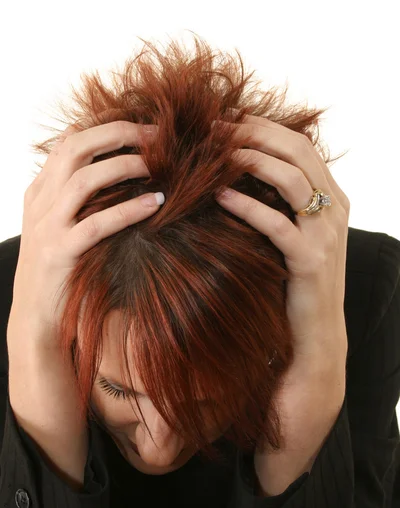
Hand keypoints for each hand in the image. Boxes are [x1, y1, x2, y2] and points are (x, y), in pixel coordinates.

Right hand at [8, 117, 162, 346]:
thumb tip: (119, 174)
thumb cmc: (58, 269)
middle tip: (157, 134)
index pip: (69, 140)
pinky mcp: (60, 252)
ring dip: (125, 166)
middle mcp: (41, 201)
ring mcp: (48, 226)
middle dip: (118, 134)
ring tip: (158, 166)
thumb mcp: (62, 225)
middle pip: (76, 148)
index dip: (104, 125)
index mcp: (40, 190)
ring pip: (84, 179)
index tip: (140, 123)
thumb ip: (79, 198)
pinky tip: (155, 204)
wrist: (36, 315)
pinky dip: (128, 210)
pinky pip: (97, 223)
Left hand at [212, 112, 349, 456]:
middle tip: (214, 127)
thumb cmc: (295, 282)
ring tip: (215, 154)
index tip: (225, 119)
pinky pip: (277, 224)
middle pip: (296, 151)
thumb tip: (234, 172)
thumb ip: (277, 202)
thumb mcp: (291, 234)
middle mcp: (335, 208)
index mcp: (332, 196)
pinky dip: (247, 206)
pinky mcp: (311, 260)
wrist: (315, 335)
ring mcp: (326, 234)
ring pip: (291, 179)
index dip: (262, 126)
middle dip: (253, 133)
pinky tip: (219, 197)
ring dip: (251, 160)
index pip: (299, 144)